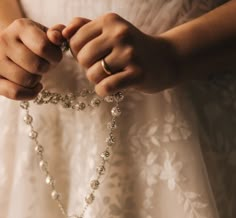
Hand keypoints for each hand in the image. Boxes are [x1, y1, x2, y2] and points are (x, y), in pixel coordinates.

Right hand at [0, 18, 62, 99]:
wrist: (8, 47)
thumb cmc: (31, 42)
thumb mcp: (44, 33)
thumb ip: (56, 33)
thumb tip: (56, 37)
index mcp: (20, 27)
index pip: (44, 46)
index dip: (55, 56)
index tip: (53, 57)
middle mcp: (5, 41)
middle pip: (37, 66)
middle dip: (46, 68)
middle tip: (43, 66)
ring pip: (27, 80)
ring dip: (37, 81)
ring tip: (35, 73)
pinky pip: (15, 92)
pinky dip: (30, 94)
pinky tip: (34, 87)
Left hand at [57, 13, 178, 96]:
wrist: (165, 60)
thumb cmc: (131, 48)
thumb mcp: (110, 31)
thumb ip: (85, 27)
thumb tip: (62, 31)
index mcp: (110, 21)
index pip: (75, 40)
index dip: (79, 53)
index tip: (93, 56)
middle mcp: (120, 34)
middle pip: (82, 58)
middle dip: (88, 67)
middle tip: (103, 68)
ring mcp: (129, 54)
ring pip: (93, 74)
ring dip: (97, 81)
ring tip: (111, 76)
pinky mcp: (137, 74)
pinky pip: (106, 87)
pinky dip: (103, 91)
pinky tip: (111, 88)